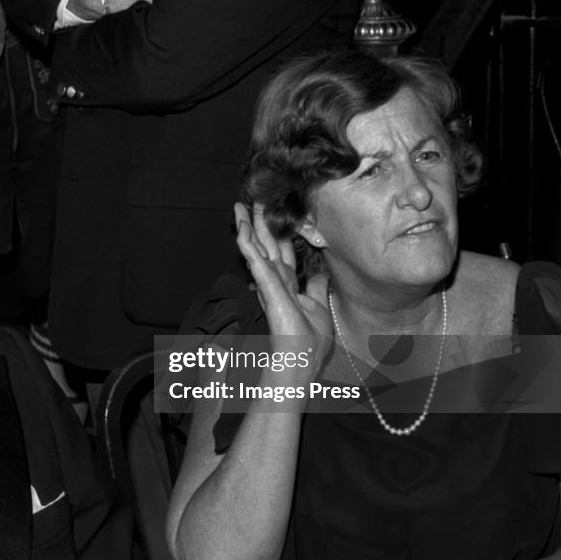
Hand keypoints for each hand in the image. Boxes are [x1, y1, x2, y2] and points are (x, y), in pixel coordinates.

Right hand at [235, 202, 330, 364]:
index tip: (273, 214)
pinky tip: (241, 226)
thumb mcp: (319, 306)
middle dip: (259, 221)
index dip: (278, 232)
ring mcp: (268, 282)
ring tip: (240, 205)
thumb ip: (317, 286)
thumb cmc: (308, 341)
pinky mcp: (266, 285)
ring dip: (246, 225)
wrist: (300, 359)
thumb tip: (320, 270)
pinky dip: (246, 241)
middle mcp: (275, 280)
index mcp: (287, 284)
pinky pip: (254, 258)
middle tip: (252, 199)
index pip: (281, 251)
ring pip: (255, 247)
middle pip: (266, 244)